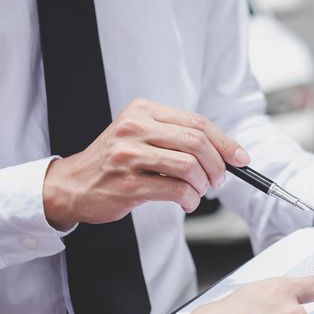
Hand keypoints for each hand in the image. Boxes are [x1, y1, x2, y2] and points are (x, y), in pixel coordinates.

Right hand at [42, 99, 249, 229]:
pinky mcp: (128, 184)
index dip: (225, 142)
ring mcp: (129, 156)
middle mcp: (135, 128)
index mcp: (143, 111)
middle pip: (197, 141)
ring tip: (198, 192)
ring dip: (203, 185)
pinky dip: (189, 199)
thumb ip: (176, 137)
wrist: (73, 184)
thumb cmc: (114, 162)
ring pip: (188, 166)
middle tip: (219, 180)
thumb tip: (224, 153)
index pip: (197, 122)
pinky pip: (175, 190)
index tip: (241, 158)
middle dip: (218, 165)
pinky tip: (186, 202)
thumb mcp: (140, 135)